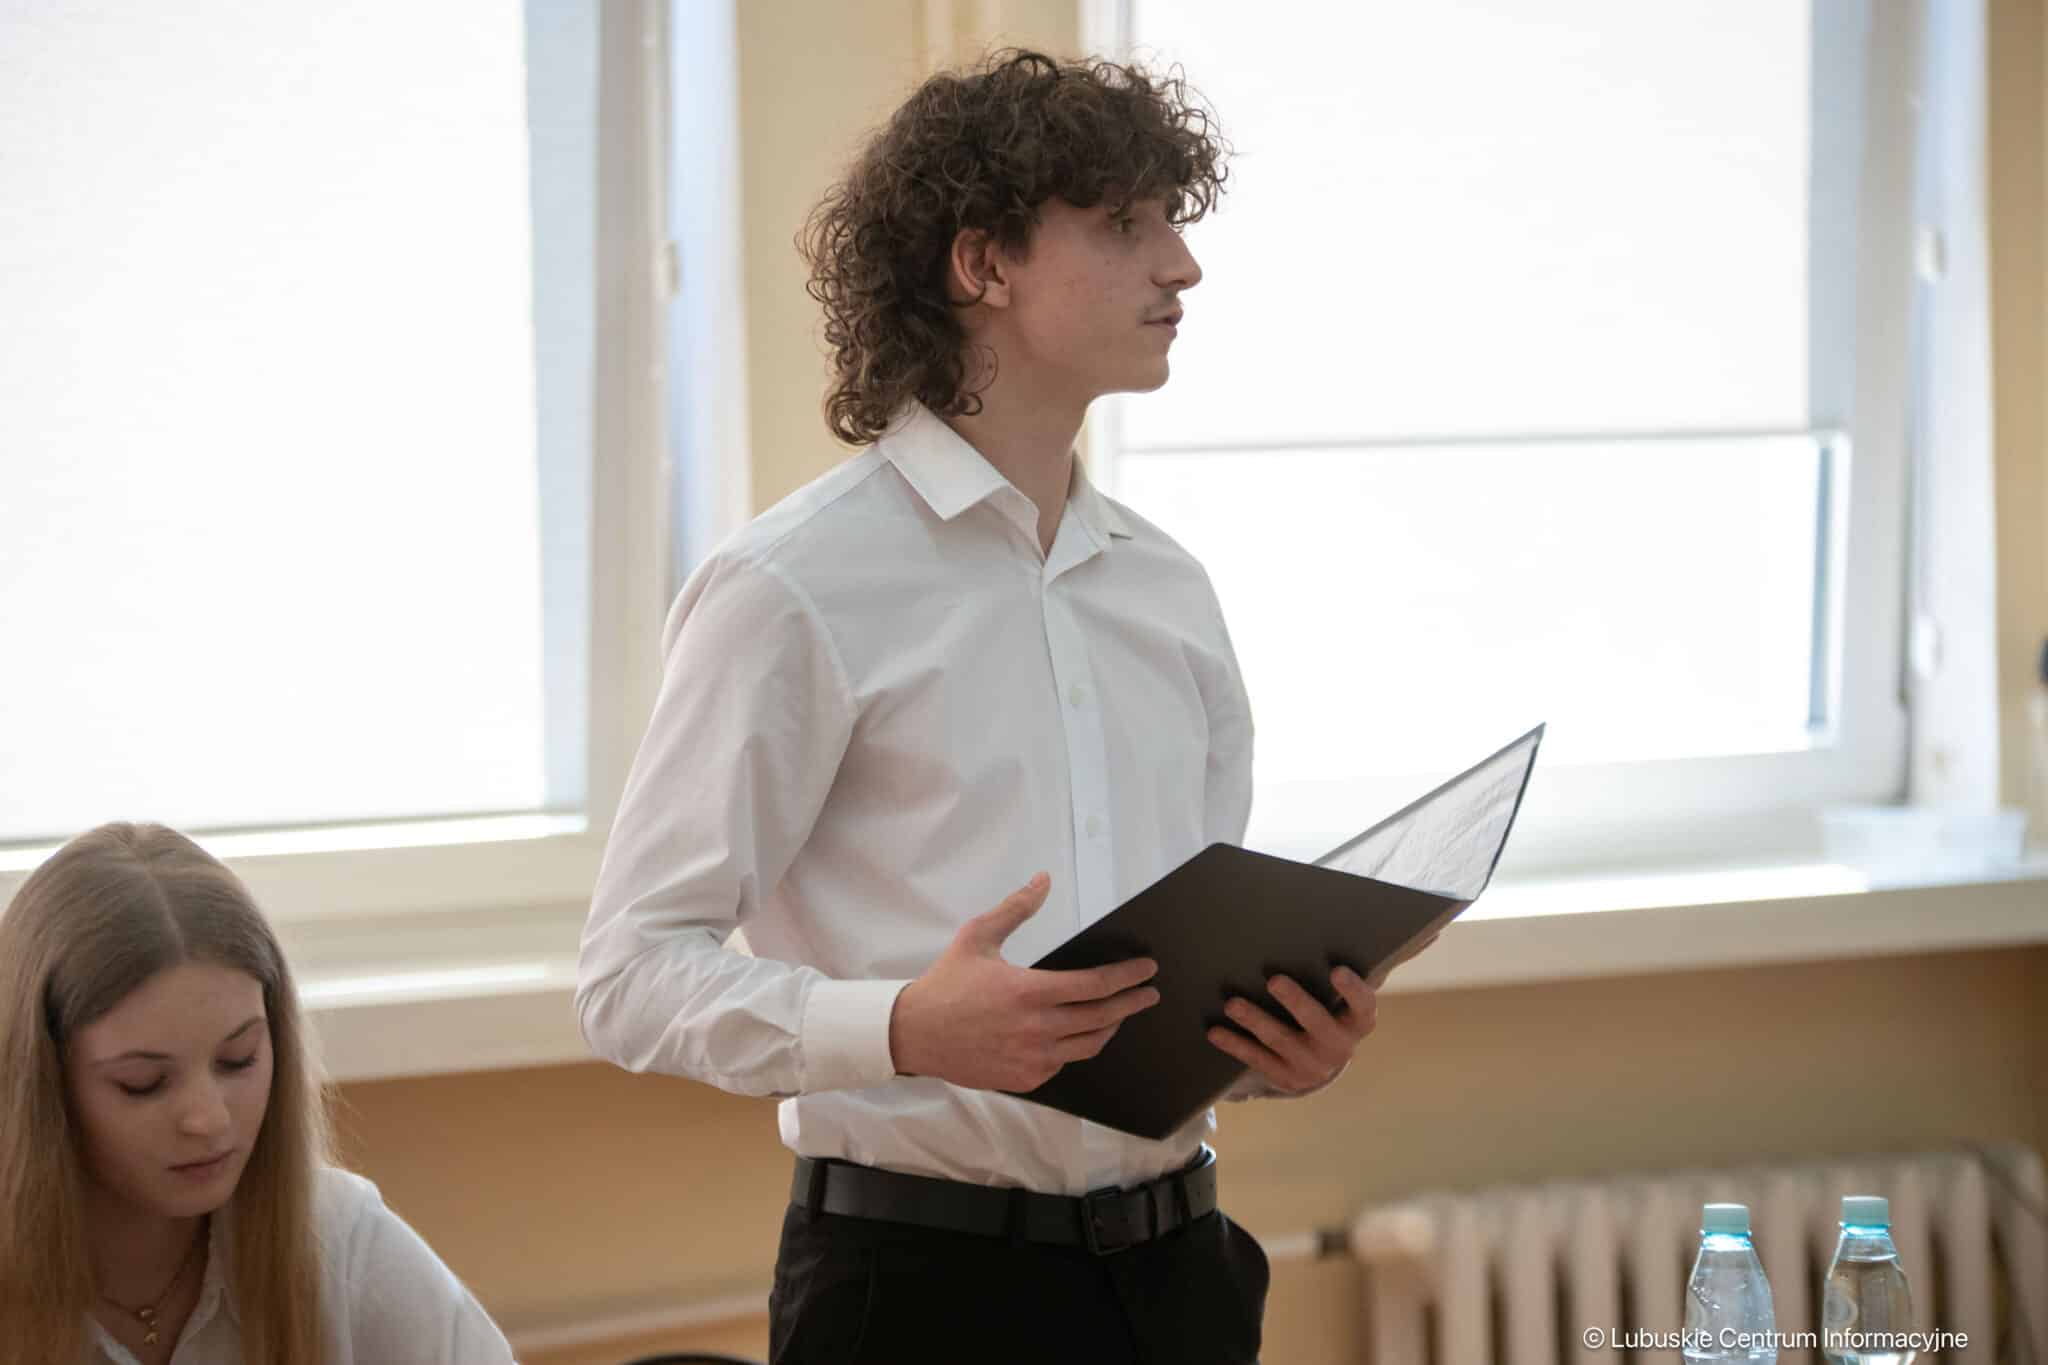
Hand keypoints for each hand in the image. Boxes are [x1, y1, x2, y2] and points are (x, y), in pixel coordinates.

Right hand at [889, 872, 1160, 1091]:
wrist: (914, 1033)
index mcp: (1029, 991)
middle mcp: (1036, 1029)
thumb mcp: (978, 936)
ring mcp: (1032, 1058)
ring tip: (1119, 1013)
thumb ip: (1016, 908)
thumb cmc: (947, 983)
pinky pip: (1064, 1064)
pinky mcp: (1024, 1078)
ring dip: (1110, 1027)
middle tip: (1148, 994)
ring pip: (1088, 1045)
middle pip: (1101, 1017)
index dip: (1127, 977)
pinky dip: (1077, 1047)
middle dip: (1132, 1003)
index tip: (1147, 970)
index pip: (1095, 986)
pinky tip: (1080, 1034)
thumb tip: (1043, 880)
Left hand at [1206, 966, 1377, 1093]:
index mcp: (1357, 1023)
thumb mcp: (1338, 1002)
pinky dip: (1235, 1044)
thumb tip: (1312, 922)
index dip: (1352, 990)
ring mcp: (1312, 1066)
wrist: (1321, 1064)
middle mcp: (1339, 1047)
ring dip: (1255, 1020)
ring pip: (1280, 1040)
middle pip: (1316, 1021)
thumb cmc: (1327, 1013)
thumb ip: (1329, 977)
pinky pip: (1257, 1059)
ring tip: (1232, 1004)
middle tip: (1274, 980)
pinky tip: (1215, 1031)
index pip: (1363, 1006)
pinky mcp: (1286, 1078)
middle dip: (1295, 1001)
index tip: (1337, 970)